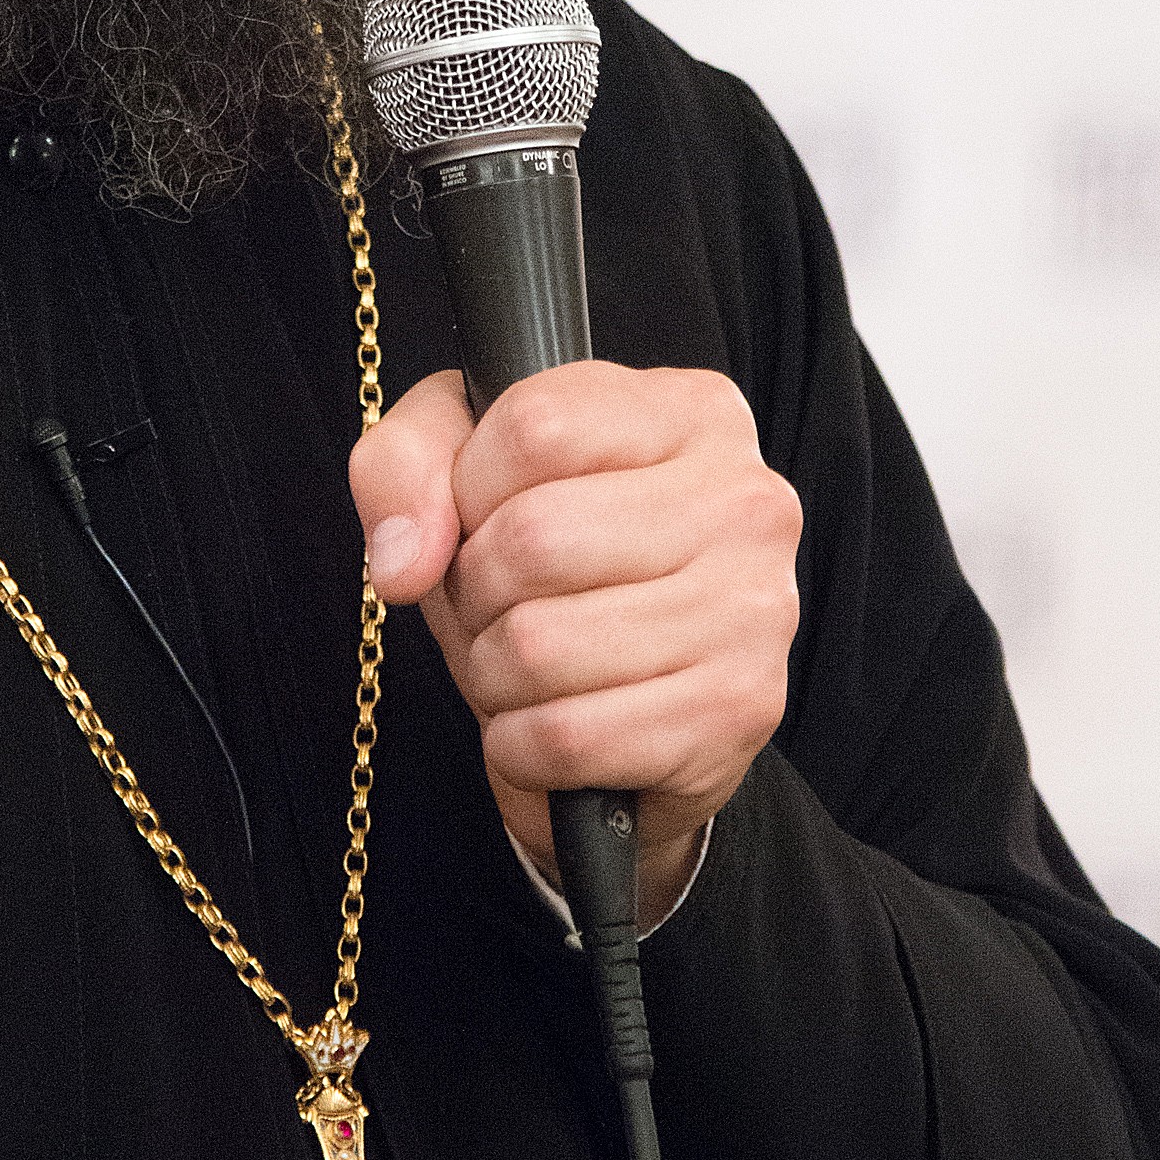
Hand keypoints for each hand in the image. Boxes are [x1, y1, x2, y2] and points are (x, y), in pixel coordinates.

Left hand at [351, 363, 802, 920]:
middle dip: (474, 592)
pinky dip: (520, 746)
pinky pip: (567, 737)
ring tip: (520, 668)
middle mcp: (746, 501)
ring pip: (540, 646)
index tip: (479, 518)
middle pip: (533, 538)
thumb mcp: (466, 475)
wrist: (639, 711)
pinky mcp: (738, 711)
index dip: (468, 487)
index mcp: (693, 412)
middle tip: (495, 609)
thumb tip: (404, 562)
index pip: (535, 427)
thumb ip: (404, 466)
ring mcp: (756, 610)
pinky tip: (546, 725)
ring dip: (492, 675)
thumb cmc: (552, 569)